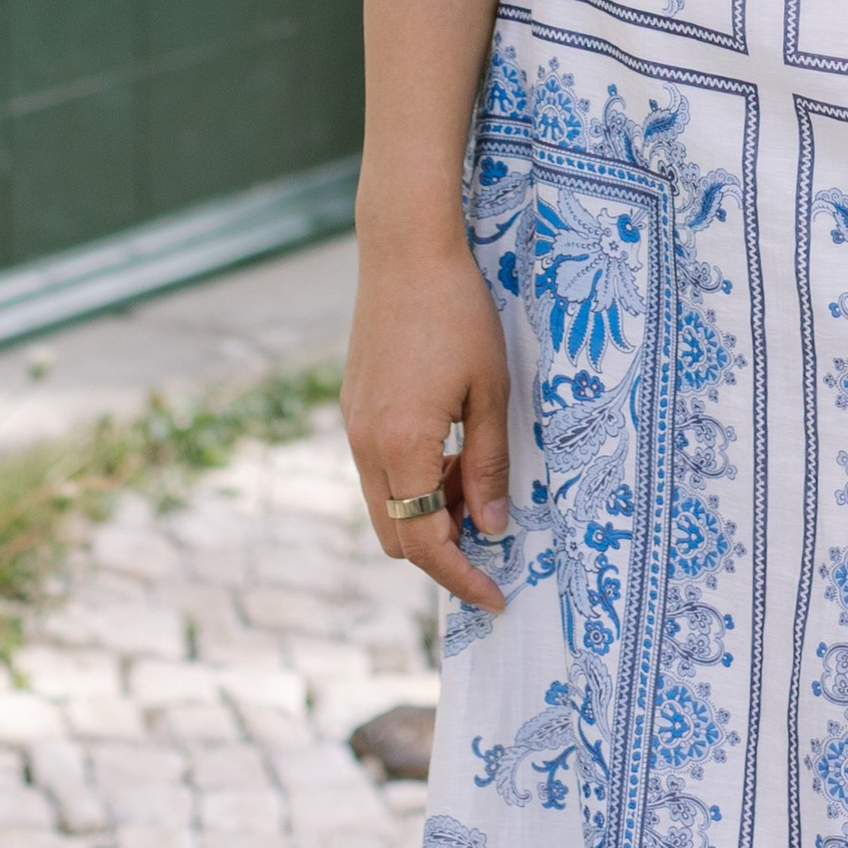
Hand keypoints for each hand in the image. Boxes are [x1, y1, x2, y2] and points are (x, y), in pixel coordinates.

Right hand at [343, 233, 513, 616]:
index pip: (425, 544)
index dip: (461, 578)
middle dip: (441, 548)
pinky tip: (446, 443)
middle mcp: (366, 445)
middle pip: (396, 536)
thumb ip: (489, 464)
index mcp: (403, 445)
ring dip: (426, 510)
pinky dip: (410, 479)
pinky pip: (377, 470)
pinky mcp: (352, 407)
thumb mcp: (491, 390)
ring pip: (384, 504)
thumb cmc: (459, 313)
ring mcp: (353, 426)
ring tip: (472, 472)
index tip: (495, 596)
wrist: (405, 251)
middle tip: (489, 520)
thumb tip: (493, 526)